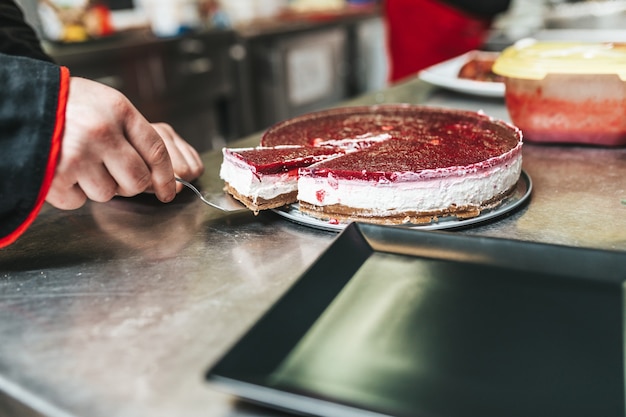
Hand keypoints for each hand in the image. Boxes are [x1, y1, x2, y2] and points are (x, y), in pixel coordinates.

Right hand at [46, 77, 202, 208]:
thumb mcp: (105, 103)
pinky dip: (71, 193)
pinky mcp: (56, 175)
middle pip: (137, 181)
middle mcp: (102, 132)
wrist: (19, 102)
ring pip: (108, 194)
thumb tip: (159, 175)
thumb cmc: (65, 105)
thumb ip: (132, 133)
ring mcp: (79, 154)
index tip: (168, 191)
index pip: (157, 151)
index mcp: (119, 111)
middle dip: (129, 184)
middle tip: (111, 171)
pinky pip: (78, 201)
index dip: (166, 177)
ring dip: (96, 186)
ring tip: (78, 161)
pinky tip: (62, 170)